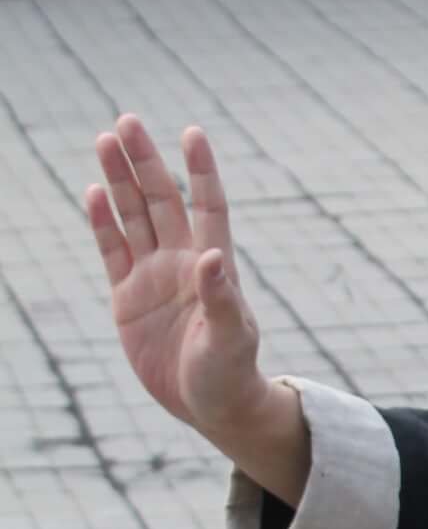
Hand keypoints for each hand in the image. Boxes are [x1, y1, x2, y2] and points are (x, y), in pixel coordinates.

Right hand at [88, 116, 308, 497]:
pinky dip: (102, 222)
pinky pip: (112, 250)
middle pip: (162, 200)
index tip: (192, 132)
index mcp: (214, 265)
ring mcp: (153, 276)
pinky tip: (94, 191)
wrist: (212, 406)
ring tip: (105, 140)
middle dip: (144, 162)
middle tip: (126, 122)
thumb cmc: (232, 374)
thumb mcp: (231, 339)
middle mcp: (182, 262)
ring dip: (120, 180)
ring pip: (133, 216)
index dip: (200, 170)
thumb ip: (222, 298)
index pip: (208, 205)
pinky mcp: (128, 296)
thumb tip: (209, 258)